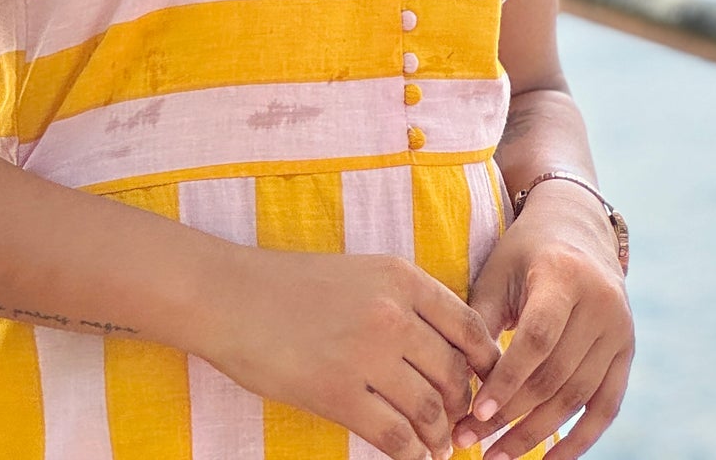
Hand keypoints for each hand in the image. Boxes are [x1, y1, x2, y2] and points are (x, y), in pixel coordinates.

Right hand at [197, 246, 503, 459]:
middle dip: (462, 407)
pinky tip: (409, 456)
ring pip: (430, 410)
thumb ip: (404, 304)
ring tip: (436, 447)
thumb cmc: (291, 286)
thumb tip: (448, 355)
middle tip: (456, 424)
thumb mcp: (358, 274)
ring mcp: (366, 354)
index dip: (486, 365)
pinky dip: (411, 454)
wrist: (229, 296)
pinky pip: (396, 437)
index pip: (469, 327)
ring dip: (439, 437)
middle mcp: (392, 313)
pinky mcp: (338, 394)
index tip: (484, 386)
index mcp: (400, 277)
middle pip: (454, 374)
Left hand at [448, 183, 633, 457]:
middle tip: (470, 441)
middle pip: (555, 375)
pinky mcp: (627, 352)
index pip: (536, 340)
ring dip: (537, 435)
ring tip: (497, 455)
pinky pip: (606, 407)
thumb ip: (481, 321)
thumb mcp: (497, 272)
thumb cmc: (524, 252)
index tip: (475, 415)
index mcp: (563, 275)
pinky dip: (579, 439)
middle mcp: (600, 303)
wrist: (576, 227)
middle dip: (512, 416)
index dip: (506, 381)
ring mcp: (619, 329)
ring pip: (577, 397)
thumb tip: (458, 383)